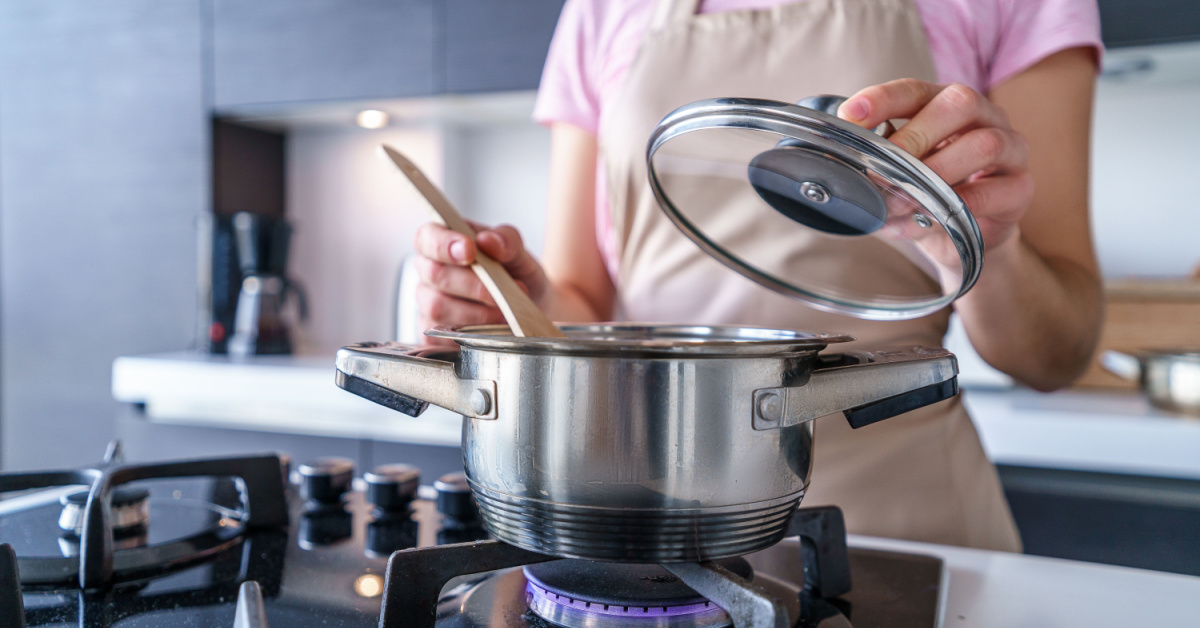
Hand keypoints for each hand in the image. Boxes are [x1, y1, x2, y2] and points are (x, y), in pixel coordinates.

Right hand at [413, 222, 548, 331]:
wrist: (529, 311)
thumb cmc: (516, 277)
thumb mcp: (520, 254)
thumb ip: (507, 240)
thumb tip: (489, 240)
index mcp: (443, 243)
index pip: (429, 237)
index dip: (444, 244)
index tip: (469, 251)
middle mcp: (429, 271)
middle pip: (435, 274)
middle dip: (472, 284)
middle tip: (501, 292)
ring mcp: (428, 304)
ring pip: (438, 307)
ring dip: (476, 313)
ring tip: (504, 313)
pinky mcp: (433, 334)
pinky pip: (443, 336)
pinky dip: (471, 334)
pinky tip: (493, 330)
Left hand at [838, 80, 1032, 252]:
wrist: (962, 237)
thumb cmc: (926, 194)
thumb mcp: (896, 175)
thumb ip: (875, 163)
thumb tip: (837, 165)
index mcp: (945, 104)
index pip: (915, 89)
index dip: (883, 98)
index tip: (850, 115)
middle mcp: (984, 117)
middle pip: (958, 104)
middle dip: (913, 137)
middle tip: (879, 170)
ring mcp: (1010, 149)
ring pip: (983, 145)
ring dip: (935, 175)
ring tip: (898, 203)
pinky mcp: (1020, 189)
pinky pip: (991, 193)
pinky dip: (952, 209)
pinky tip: (923, 222)